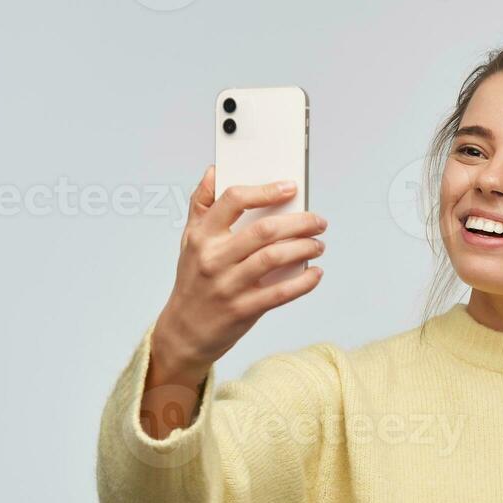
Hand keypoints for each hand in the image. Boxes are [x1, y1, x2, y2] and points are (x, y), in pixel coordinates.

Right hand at [150, 166, 326, 387]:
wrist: (184, 332)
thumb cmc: (193, 282)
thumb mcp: (189, 241)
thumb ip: (201, 205)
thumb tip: (214, 171)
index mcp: (202, 236)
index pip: (234, 201)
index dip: (265, 191)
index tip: (290, 187)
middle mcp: (214, 258)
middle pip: (264, 230)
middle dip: (299, 222)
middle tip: (318, 221)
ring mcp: (229, 285)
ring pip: (275, 258)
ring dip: (304, 248)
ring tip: (318, 244)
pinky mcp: (243, 310)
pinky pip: (281, 293)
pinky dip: (304, 282)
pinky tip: (315, 273)